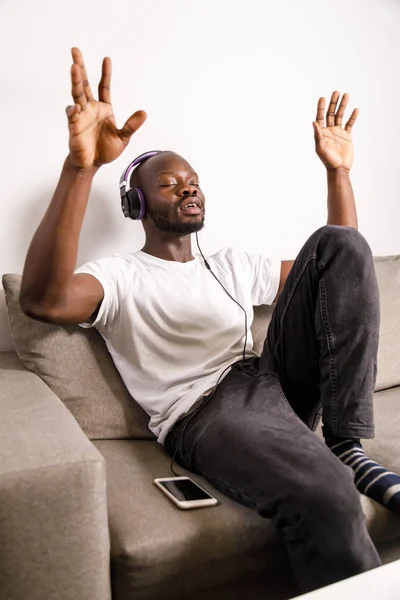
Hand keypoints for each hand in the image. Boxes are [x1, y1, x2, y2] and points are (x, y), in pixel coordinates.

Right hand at [66, 48, 146, 169]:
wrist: (92, 165)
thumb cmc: (105, 150)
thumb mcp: (123, 138)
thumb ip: (132, 125)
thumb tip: (144, 113)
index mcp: (103, 109)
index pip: (104, 87)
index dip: (105, 73)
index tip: (106, 58)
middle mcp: (90, 108)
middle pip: (84, 84)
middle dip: (80, 67)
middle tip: (75, 51)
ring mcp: (80, 116)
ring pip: (76, 95)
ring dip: (75, 81)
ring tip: (73, 67)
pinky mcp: (74, 128)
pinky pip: (72, 116)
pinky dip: (73, 112)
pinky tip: (74, 108)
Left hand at [313, 91, 357, 170]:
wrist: (339, 168)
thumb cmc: (328, 160)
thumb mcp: (320, 147)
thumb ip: (318, 135)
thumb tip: (313, 122)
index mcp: (321, 132)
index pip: (320, 117)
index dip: (321, 108)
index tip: (322, 98)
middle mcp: (329, 130)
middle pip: (331, 113)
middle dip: (333, 103)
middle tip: (336, 92)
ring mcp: (338, 132)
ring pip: (340, 116)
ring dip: (343, 106)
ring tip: (346, 95)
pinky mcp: (347, 136)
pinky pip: (350, 124)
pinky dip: (352, 117)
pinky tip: (355, 109)